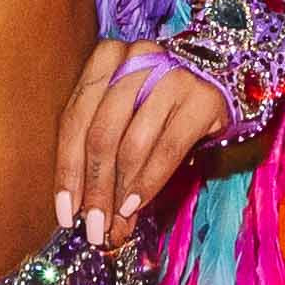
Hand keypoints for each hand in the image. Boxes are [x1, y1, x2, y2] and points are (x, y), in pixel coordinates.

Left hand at [57, 40, 230, 241]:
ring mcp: (172, 76)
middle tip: (92, 226)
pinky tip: (136, 205)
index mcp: (107, 57)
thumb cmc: (160, 104)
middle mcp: (137, 58)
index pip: (75, 119)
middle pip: (101, 134)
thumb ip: (100, 151)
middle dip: (95, 188)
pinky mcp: (203, 98)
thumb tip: (81, 211)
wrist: (220, 80)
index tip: (64, 212)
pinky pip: (167, 149)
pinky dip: (149, 182)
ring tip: (116, 222)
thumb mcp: (124, 113)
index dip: (67, 170)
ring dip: (120, 191)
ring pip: (132, 144)